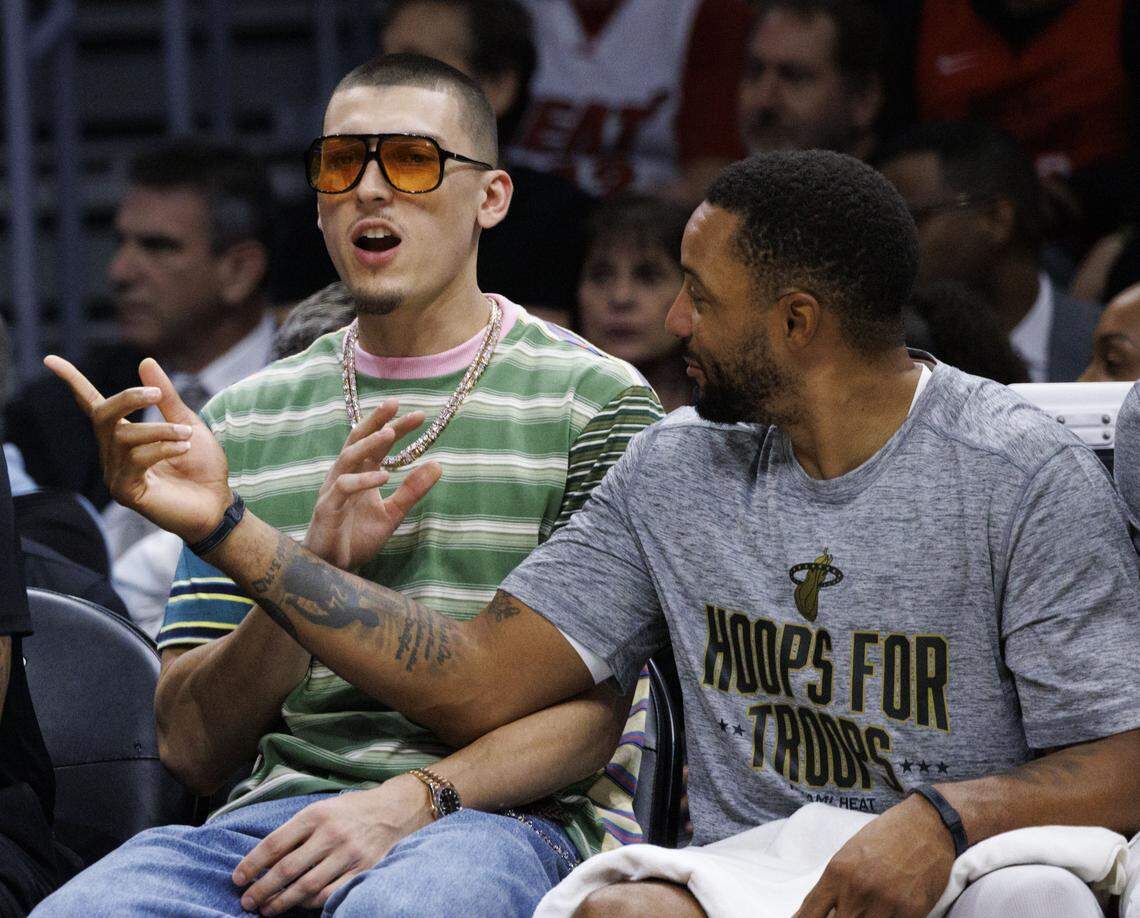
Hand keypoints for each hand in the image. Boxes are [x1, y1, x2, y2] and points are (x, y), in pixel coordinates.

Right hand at [45, 355, 230, 543]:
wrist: (217, 503)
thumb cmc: (201, 466)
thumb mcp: (188, 424)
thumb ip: (167, 398)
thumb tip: (145, 361)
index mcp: (125, 434)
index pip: (93, 405)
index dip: (73, 382)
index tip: (50, 359)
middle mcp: (113, 452)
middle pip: (102, 415)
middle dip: (128, 399)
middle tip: (156, 395)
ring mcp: (116, 473)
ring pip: (124, 437)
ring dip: (159, 431)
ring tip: (186, 437)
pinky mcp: (124, 491)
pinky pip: (135, 459)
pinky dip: (162, 448)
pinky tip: (182, 449)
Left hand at [232, 774, 433, 914]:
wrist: (395, 810)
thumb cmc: (352, 810)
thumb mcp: (323, 808)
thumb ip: (297, 829)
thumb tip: (264, 858)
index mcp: (316, 814)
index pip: (274, 843)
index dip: (252, 864)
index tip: (238, 878)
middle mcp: (331, 834)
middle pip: (286, 869)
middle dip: (261, 889)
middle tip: (247, 901)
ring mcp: (348, 854)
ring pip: (305, 887)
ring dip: (281, 902)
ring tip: (266, 909)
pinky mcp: (362, 870)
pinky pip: (329, 894)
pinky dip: (309, 904)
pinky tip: (298, 905)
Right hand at [304, 399, 441, 569]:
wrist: (335, 567)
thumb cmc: (358, 537)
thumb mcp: (393, 513)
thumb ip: (412, 490)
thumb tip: (438, 465)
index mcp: (360, 473)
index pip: (377, 442)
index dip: (395, 426)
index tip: (420, 415)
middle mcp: (345, 474)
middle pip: (358, 439)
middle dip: (376, 420)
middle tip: (395, 403)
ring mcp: (334, 489)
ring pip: (349, 457)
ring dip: (369, 444)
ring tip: (390, 432)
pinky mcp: (328, 507)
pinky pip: (344, 487)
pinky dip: (363, 480)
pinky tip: (383, 477)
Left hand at [794, 794, 955, 917]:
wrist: (926, 825)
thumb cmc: (885, 837)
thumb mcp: (849, 854)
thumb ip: (830, 886)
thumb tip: (808, 913)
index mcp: (838, 872)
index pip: (811, 912)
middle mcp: (858, 890)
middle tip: (842, 914)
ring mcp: (885, 903)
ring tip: (864, 913)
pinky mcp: (911, 912)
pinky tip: (884, 914)